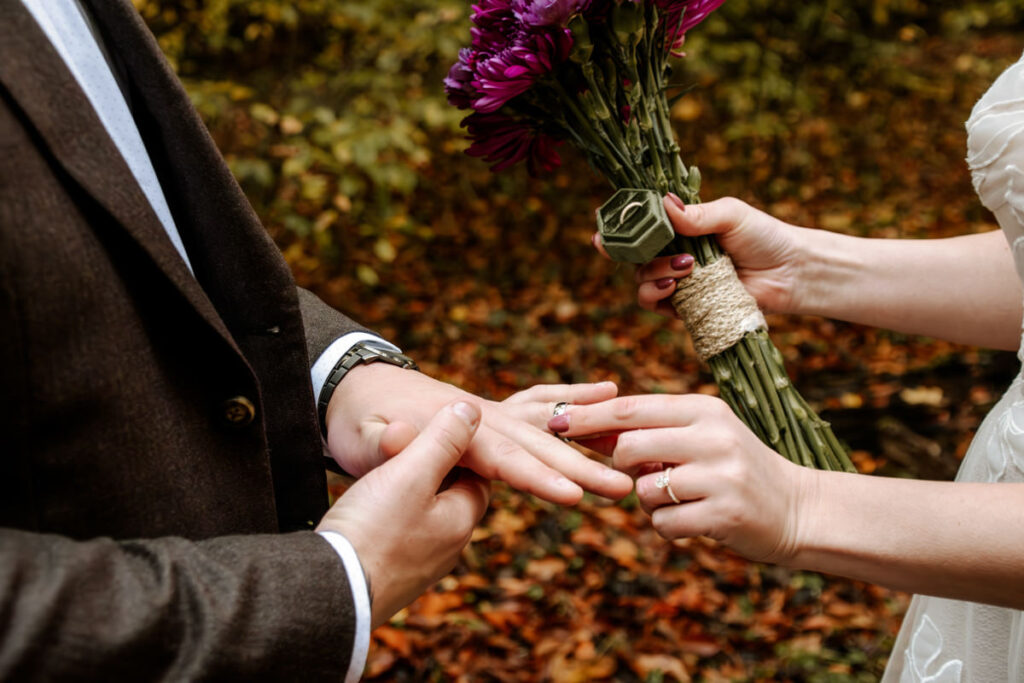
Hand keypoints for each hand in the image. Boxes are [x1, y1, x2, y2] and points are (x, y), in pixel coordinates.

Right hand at [318, 401, 489, 628]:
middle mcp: (447, 549)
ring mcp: (418, 567)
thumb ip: (442, 440)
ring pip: (424, 518)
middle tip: (408, 449)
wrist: (327, 592)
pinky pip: (399, 538)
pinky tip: (368, 510)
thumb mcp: (410, 473)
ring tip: (384, 475)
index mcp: (460, 522)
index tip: (438, 430)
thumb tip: (472, 410)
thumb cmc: (371, 530)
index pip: (478, 476)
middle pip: (452, 497)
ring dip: (410, 496)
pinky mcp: (390, 577)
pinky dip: (390, 518)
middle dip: (434, 472)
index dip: (461, 450)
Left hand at [325, 364, 632, 503]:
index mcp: (456, 427)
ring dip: (590, 434)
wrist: (360, 385)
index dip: (538, 478)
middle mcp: (483, 414)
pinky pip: (542, 405)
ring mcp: (492, 410)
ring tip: (631, 446)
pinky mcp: (495, 411)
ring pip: (549, 423)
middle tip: (623, 489)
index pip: (504, 458)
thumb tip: (401, 437)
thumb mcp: (362, 434)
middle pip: (539, 444)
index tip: (573, 496)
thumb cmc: (360, 419)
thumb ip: (386, 440)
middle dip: (582, 467)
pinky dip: (572, 396)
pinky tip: (606, 390)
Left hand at [548, 393, 813, 563]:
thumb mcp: (702, 436)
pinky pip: (663, 524)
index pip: (630, 408)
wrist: (800, 510)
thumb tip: (587, 426)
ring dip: (649, 502)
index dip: (587, 416)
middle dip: (622, 466)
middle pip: (628, 447)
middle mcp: (712, 436)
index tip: (552, 422)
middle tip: (648, 474)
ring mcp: (719, 475)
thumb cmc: (735, 469)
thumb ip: (653, 430)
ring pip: (642, 490)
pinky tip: (695, 523)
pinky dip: (668, 529)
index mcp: (704, 409)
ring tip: (683, 500)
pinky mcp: (723, 514)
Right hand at [597, 195, 803, 317]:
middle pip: (635, 257)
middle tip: (667, 253)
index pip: (641, 229)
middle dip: (638, 256)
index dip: (618, 233)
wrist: (790, 272)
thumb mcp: (731, 215)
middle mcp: (674, 255)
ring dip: (652, 277)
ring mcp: (679, 282)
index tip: (601, 234)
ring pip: (642, 282)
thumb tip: (663, 204)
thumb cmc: (764, 236)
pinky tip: (675, 288)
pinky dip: (658, 297)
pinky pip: (658, 306)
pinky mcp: (688, 308)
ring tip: (682, 272)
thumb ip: (697, 214)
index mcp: (680, 229)